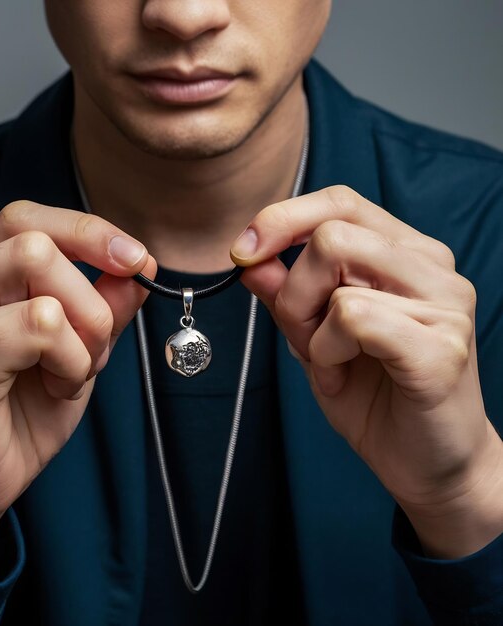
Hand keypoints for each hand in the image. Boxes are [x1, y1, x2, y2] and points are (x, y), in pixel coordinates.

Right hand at [0, 200, 154, 571]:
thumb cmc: (20, 413)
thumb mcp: (78, 349)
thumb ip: (104, 305)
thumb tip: (139, 264)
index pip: (27, 218)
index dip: (88, 230)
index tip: (137, 260)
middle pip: (38, 241)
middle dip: (92, 298)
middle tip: (96, 347)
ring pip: (40, 269)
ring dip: (84, 328)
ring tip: (72, 372)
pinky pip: (40, 324)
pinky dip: (72, 358)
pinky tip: (58, 388)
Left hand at [231, 185, 502, 557]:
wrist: (427, 465)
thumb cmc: (374, 397)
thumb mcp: (313, 338)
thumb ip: (285, 295)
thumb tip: (250, 257)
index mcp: (405, 255)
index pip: (340, 202)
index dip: (283, 218)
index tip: (244, 252)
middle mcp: (432, 267)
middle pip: (330, 232)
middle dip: (292, 289)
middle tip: (301, 335)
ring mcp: (445, 302)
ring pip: (337, 265)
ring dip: (309, 323)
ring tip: (326, 362)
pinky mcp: (442, 345)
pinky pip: (353, 316)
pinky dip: (327, 351)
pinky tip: (340, 378)